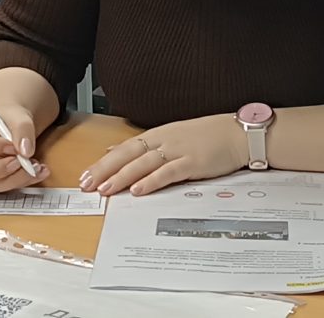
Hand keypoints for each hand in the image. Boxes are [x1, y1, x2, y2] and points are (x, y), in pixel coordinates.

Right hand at [0, 103, 49, 192]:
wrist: (14, 126)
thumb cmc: (9, 119)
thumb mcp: (18, 116)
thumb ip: (22, 129)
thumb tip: (25, 151)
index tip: (14, 147)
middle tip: (20, 163)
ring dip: (14, 180)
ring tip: (36, 167)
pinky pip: (1, 188)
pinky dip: (21, 182)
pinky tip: (37, 173)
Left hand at [81, 114, 248, 196]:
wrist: (238, 133)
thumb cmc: (208, 137)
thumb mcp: (172, 136)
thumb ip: (145, 146)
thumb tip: (115, 151)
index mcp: (158, 135)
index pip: (124, 149)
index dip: (103, 163)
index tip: (85, 175)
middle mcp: (164, 140)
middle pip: (128, 155)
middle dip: (105, 170)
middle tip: (86, 185)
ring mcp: (178, 150)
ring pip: (144, 164)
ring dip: (123, 177)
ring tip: (106, 189)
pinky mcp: (192, 162)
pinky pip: (168, 172)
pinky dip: (151, 181)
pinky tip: (138, 190)